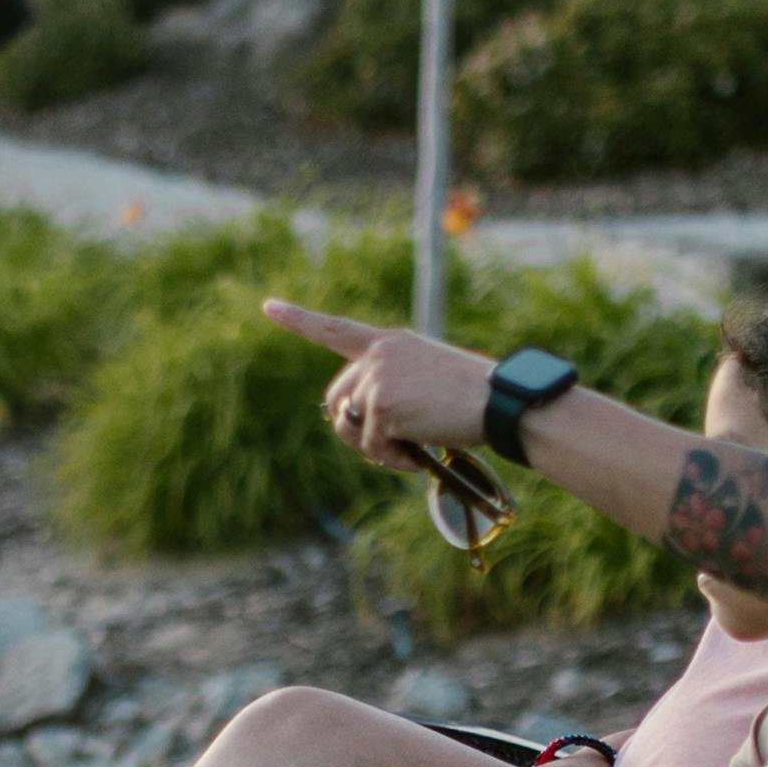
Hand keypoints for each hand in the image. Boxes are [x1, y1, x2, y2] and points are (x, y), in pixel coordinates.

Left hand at [259, 297, 492, 475]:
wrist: (499, 401)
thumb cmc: (473, 397)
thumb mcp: (427, 378)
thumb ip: (391, 387)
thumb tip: (359, 424)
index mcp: (389, 343)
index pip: (335, 329)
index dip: (299, 320)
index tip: (268, 306)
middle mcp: (377, 354)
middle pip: (337, 399)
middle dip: (354, 429)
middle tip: (388, 447)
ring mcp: (377, 377)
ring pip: (350, 426)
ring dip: (375, 448)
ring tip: (409, 450)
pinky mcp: (381, 404)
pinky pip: (372, 445)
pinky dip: (392, 460)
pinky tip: (417, 456)